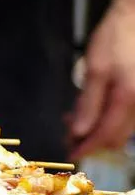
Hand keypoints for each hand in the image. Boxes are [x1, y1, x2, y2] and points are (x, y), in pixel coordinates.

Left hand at [70, 0, 134, 158]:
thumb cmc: (115, 39)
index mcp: (127, 98)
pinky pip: (126, 117)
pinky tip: (90, 110)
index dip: (86, 148)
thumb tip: (79, 132)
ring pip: (121, 128)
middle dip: (90, 140)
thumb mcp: (95, 69)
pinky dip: (107, 118)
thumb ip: (88, 103)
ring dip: (97, 129)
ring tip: (74, 119)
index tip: (70, 154)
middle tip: (67, 134)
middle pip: (115, 137)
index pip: (105, 136)